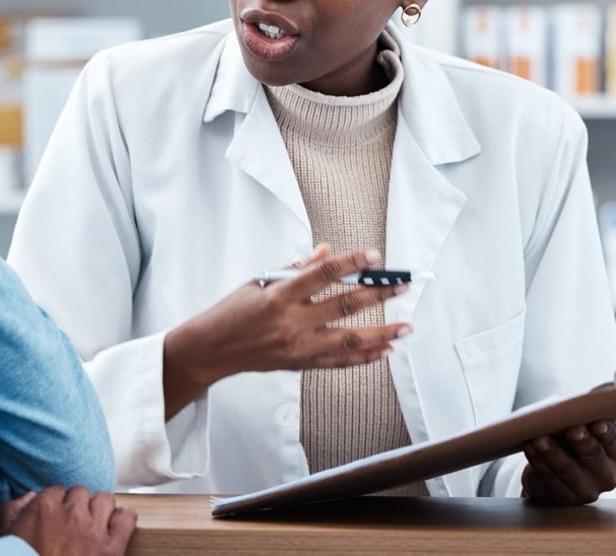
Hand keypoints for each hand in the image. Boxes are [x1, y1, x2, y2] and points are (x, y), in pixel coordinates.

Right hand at [0, 486, 136, 555]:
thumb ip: (13, 511)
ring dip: (100, 510)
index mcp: (43, 508)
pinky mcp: (112, 547)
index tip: (56, 519)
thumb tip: (28, 497)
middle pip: (81, 493)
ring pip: (105, 500)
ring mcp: (93, 529)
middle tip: (73, 526)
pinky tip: (114, 529)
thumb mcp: (7, 537)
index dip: (57, 506)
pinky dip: (123, 520)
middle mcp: (71, 513)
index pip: (57, 491)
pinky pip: (126, 517)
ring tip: (94, 526)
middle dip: (77, 507)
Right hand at [162, 245, 411, 417]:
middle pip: (344, 306)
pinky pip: (339, 362)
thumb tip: (327, 252)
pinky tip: (384, 349)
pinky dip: (364, 357)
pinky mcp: (300, 364)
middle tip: (402, 286)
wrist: (210, 350)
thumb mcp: (260, 281)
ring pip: (349, 340)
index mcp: (279, 295)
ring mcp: (297, 347)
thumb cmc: (232, 312)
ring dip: (381, 332)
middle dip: (378, 294)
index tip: (374, 256)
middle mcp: (290, 322)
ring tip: (406, 326)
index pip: (322, 274)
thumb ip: (296, 268)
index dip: (350, 263)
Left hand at [520, 420, 615, 504]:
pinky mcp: (564, 499)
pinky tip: (530, 448)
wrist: (556, 474)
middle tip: (571, 430)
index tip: (597, 423)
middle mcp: (607, 476)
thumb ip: (585, 420)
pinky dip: (538, 462)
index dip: (606, 432)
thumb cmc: (572, 443)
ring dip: (552, 452)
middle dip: (581, 441)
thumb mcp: (584, 432)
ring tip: (539, 439)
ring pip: (568, 469)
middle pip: (592, 455)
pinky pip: (549, 479)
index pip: (613, 440)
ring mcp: (586, 491)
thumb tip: (577, 404)